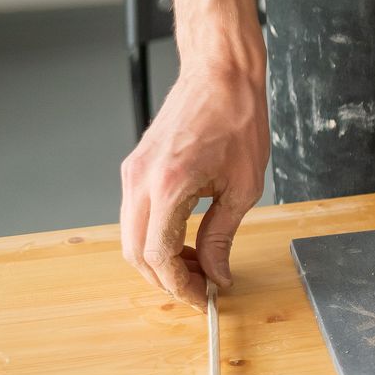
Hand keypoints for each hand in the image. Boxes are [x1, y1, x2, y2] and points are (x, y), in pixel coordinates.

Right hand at [120, 44, 268, 306]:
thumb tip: (217, 273)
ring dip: (160, 261)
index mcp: (168, 185)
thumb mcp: (243, 186)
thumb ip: (223, 235)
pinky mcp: (135, 168)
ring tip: (200, 268)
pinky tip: (187, 243)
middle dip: (166, 280)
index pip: (159, 255)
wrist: (220, 76)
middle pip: (135, 253)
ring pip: (131, 237)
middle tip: (201, 290)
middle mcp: (140, 181)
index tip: (205, 298)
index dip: (181, 285)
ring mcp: (132, 173)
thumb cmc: (238, 120)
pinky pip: (136, 217)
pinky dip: (155, 238)